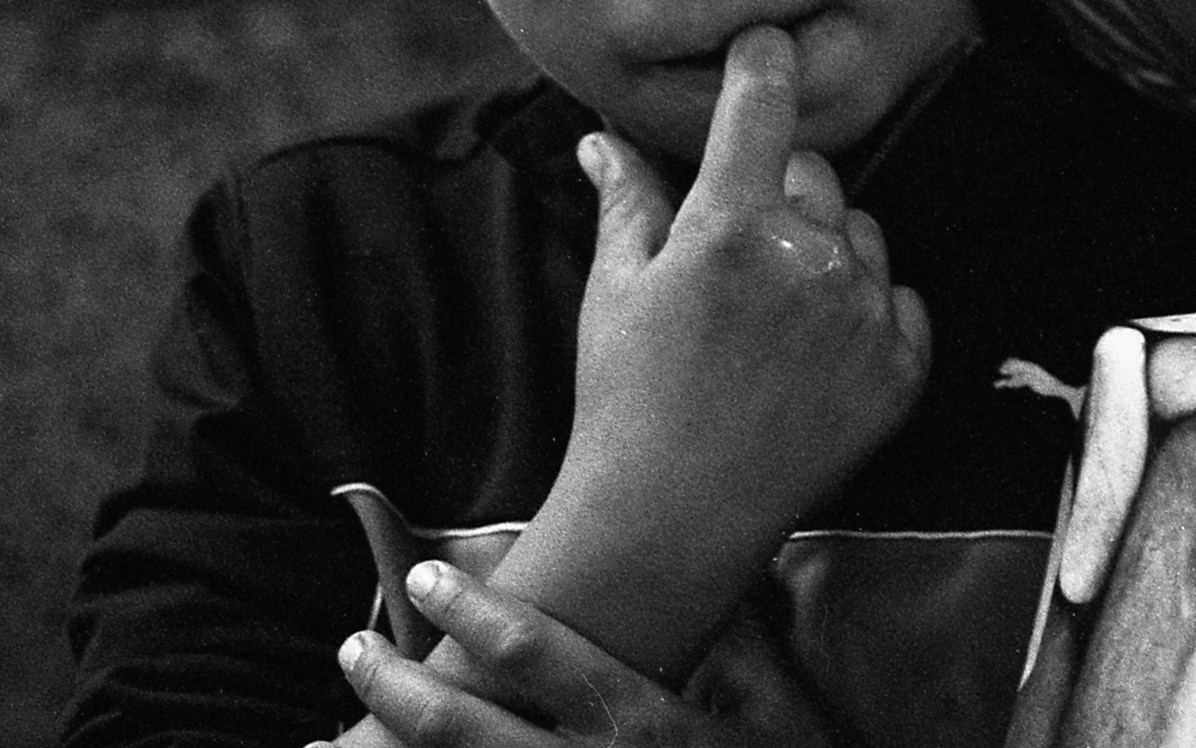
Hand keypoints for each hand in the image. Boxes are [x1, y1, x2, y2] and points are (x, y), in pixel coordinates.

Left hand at [330, 565, 839, 747]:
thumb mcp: (777, 700)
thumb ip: (737, 634)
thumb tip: (710, 561)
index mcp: (642, 725)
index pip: (539, 655)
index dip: (476, 611)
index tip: (426, 576)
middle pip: (468, 731)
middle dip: (398, 691)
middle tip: (352, 650)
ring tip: (323, 742)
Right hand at [518, 24, 928, 674]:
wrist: (670, 521)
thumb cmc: (627, 398)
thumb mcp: (616, 289)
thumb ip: (628, 198)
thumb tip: (604, 132)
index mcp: (731, 227)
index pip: (765, 100)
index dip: (765, 59)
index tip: (768, 41)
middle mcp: (809, 258)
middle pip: (815, 172)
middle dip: (778, 190)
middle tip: (734, 251)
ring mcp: (863, 313)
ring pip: (860, 232)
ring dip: (826, 251)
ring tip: (768, 318)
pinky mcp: (902, 367)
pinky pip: (897, 298)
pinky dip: (865, 312)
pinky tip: (811, 354)